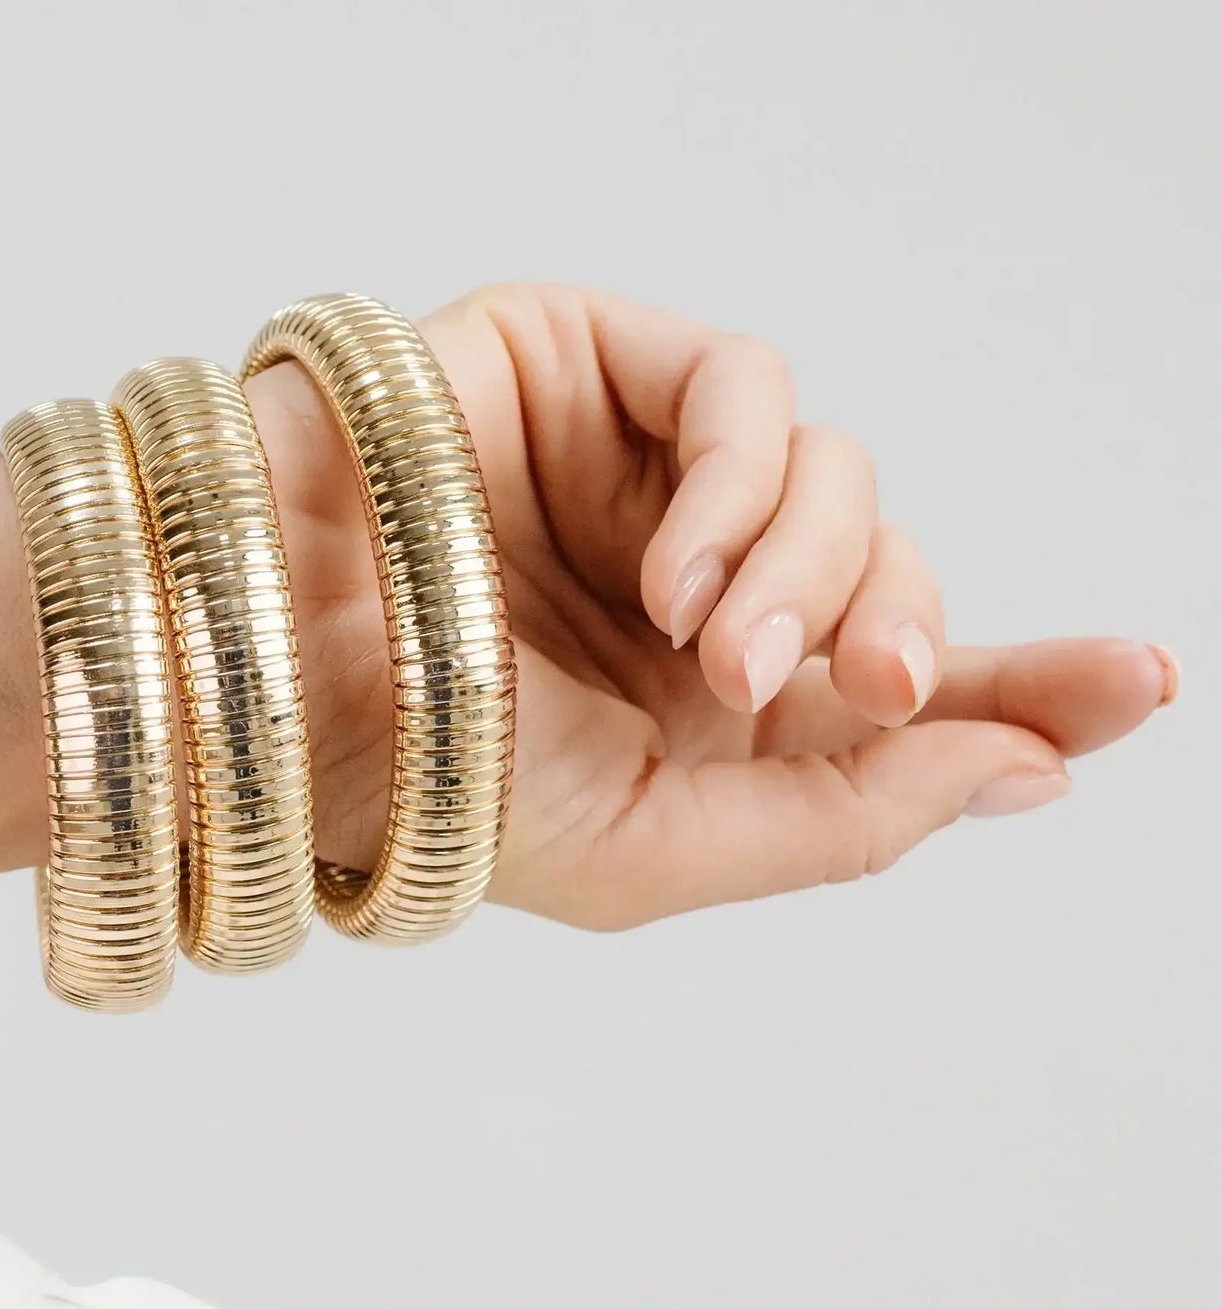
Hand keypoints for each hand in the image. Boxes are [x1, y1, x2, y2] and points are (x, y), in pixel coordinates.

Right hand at [251, 283, 1175, 930]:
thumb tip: (1021, 770)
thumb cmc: (434, 787)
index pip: (910, 688)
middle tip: (858, 696)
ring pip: (833, 473)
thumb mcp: (659, 854)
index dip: (1027, 683)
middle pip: (890, 572)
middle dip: (906, 633)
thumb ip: (846, 820)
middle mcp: (698, 586)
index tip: (1132, 690)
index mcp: (715, 713)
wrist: (266, 689)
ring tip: (724, 661)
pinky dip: (739, 483)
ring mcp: (647, 473)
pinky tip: (680, 576)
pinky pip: (739, 389)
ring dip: (810, 573)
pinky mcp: (594, 364)